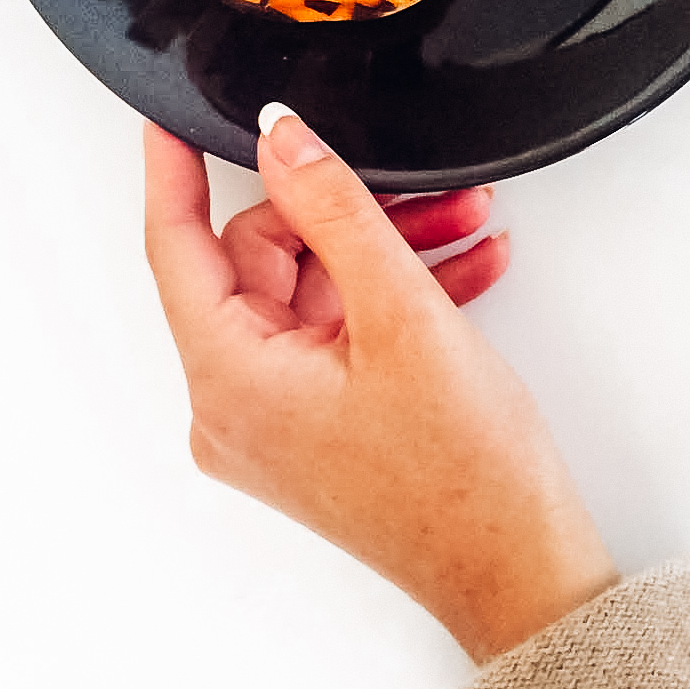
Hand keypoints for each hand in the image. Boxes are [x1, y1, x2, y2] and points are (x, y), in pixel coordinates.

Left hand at [143, 108, 618, 661]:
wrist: (520, 573)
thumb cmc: (464, 473)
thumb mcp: (399, 310)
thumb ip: (334, 207)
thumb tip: (281, 137)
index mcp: (229, 381)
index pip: (176, 247)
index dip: (174, 170)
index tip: (169, 115)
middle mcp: (234, 408)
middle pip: (264, 263)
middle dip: (347, 213)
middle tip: (422, 185)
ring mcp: (276, 423)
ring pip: (313, 292)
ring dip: (389, 250)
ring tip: (468, 223)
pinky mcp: (317, 429)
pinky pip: (339, 333)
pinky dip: (395, 297)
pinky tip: (465, 269)